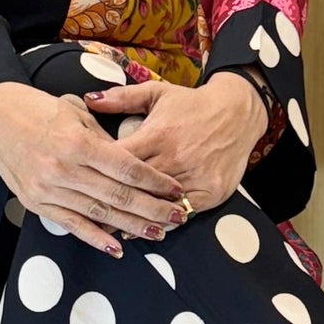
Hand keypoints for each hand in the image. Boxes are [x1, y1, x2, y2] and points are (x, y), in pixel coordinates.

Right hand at [0, 82, 187, 257]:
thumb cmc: (37, 109)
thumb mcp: (74, 112)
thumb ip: (103, 139)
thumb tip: (132, 161)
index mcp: (77, 142)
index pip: (127, 167)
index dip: (155, 181)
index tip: (175, 189)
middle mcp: (63, 169)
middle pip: (119, 195)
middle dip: (152, 209)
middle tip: (177, 216)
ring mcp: (48, 189)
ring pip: (100, 213)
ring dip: (132, 226)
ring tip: (157, 233)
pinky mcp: (36, 204)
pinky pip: (72, 225)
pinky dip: (96, 238)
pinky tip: (117, 248)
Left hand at [82, 72, 267, 216]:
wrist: (237, 112)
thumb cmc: (192, 104)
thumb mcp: (157, 93)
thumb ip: (122, 98)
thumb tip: (89, 100)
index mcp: (158, 135)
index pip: (121, 161)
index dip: (102, 174)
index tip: (85, 184)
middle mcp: (175, 158)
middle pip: (137, 188)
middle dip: (113, 202)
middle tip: (90, 217)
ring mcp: (195, 177)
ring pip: (159, 204)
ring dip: (137, 217)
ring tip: (112, 230)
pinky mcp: (212, 191)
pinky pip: (184, 212)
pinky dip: (166, 221)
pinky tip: (149, 228)